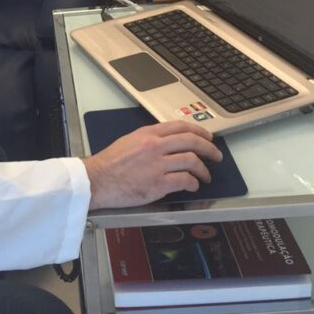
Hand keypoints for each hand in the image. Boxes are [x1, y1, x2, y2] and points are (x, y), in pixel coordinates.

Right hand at [82, 121, 222, 210]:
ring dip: (204, 170)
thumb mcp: (130, 141)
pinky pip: (184, 180)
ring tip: (206, 176)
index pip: (180, 127)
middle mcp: (154, 146)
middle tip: (216, 155)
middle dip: (209, 148)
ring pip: (192, 161)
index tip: (207, 137)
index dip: (199, 131)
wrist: (98, 180)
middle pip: (191, 141)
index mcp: (148, 134)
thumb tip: (169, 143)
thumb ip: (150, 139)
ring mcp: (157, 165)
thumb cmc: (110, 163)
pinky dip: (193, 183)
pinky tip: (193, 186)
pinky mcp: (158, 184)